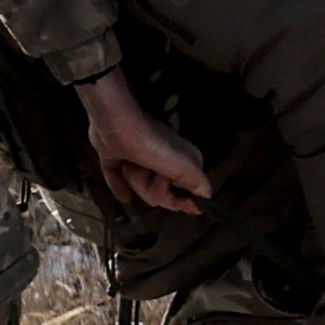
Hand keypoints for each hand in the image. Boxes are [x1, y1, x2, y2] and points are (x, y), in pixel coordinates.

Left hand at [80, 70, 212, 214]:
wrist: (116, 124)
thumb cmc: (151, 142)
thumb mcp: (184, 166)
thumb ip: (199, 183)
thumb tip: (207, 197)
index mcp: (184, 164)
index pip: (183, 196)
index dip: (176, 200)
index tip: (177, 200)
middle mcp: (165, 162)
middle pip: (159, 195)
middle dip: (150, 188)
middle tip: (149, 173)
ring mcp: (141, 160)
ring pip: (138, 188)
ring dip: (133, 179)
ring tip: (133, 164)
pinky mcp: (119, 158)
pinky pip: (118, 180)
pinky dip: (120, 186)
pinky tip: (125, 196)